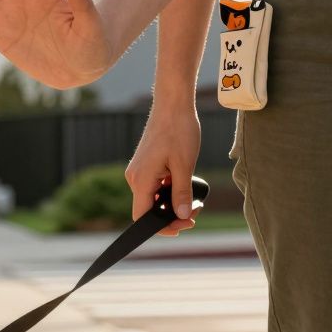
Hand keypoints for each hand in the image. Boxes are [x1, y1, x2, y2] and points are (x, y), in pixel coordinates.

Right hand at [126, 106, 201, 236]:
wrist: (173, 104)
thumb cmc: (178, 130)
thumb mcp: (185, 165)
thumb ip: (182, 193)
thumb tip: (182, 215)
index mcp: (141, 179)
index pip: (142, 216)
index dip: (161, 227)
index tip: (184, 225)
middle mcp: (135, 177)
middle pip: (149, 209)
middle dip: (172, 214)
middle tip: (196, 211)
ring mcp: (139, 171)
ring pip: (154, 198)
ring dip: (173, 202)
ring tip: (195, 199)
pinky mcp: (146, 166)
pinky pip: (155, 187)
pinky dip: (170, 190)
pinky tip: (185, 183)